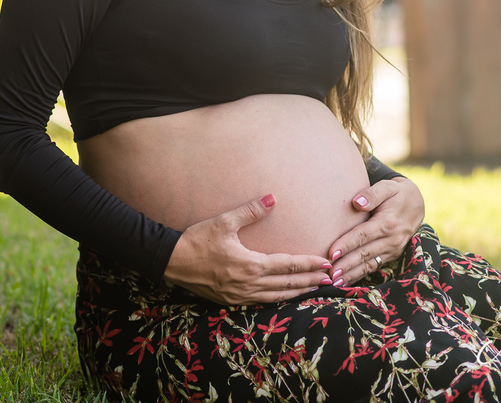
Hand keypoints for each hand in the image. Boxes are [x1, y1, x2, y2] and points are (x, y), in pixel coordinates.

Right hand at [163, 193, 333, 305]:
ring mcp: (240, 295)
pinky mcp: (230, 300)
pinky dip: (277, 299)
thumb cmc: (196, 239)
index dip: (309, 265)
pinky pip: (261, 302)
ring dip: (296, 293)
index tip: (325, 264)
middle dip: (310, 282)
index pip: (288, 266)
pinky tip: (282, 295)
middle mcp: (249, 283)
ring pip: (276, 297)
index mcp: (250, 265)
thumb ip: (250, 211)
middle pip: (287, 285)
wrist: (170, 261)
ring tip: (312, 289)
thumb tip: (272, 199)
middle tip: (329, 280)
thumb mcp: (223, 222)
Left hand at [328, 176, 424, 285]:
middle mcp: (392, 239)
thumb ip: (372, 194)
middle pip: (364, 254)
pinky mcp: (391, 255)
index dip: (347, 244)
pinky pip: (374, 267)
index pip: (363, 235)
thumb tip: (357, 202)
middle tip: (329, 274)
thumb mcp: (387, 187)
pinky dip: (360, 275)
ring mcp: (393, 250)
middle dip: (346, 265)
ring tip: (335, 283)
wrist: (416, 203)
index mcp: (388, 223)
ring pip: (369, 264)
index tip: (331, 252)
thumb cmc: (396, 193)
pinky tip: (346, 282)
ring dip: (352, 274)